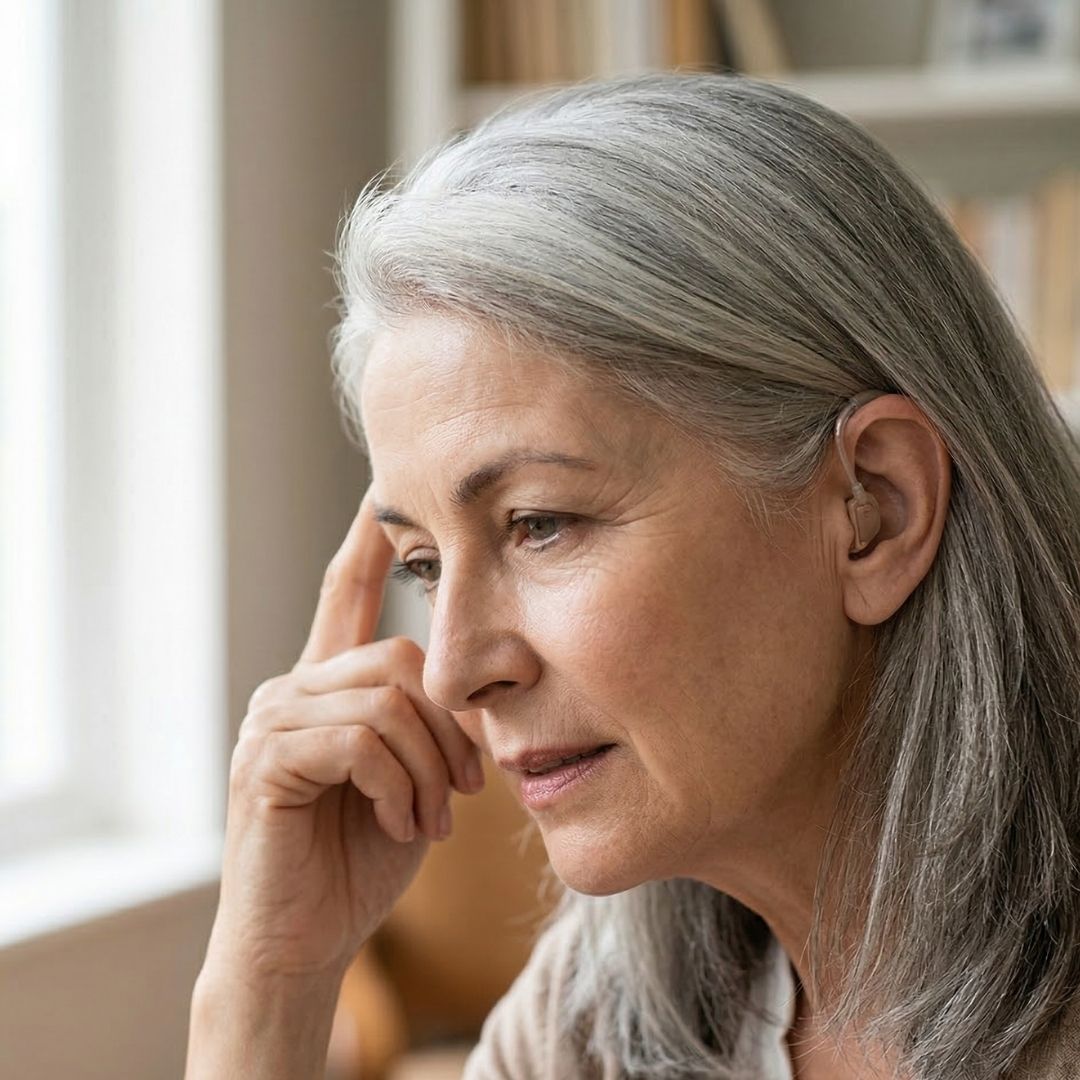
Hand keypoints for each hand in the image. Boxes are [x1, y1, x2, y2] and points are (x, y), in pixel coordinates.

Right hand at [201, 484, 484, 983]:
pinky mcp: (265, 761)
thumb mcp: (419, 777)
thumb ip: (434, 723)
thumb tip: (473, 683)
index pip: (344, 591)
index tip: (384, 491)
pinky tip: (405, 825)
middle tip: (468, 789)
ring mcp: (272, 722)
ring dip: (431, 766)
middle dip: (450, 725)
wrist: (309, 941)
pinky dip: (401, 787)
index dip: (366, 541)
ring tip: (435, 817)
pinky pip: (361, 741)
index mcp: (328, 686)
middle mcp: (292, 689)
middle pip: (398, 656)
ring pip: (386, 699)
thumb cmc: (366, 857)